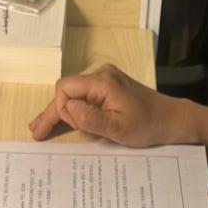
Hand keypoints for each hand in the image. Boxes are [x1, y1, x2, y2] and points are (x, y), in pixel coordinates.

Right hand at [29, 64, 190, 146]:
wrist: (171, 119)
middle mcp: (100, 75)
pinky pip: (83, 97)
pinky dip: (72, 109)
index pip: (66, 88)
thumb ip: (91, 118)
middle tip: (36, 133)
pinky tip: (60, 120)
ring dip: (60, 112)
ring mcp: (105, 80)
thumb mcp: (119, 128)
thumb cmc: (147, 125)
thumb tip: (66, 109)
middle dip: (52, 112)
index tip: (67, 127)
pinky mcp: (108, 88)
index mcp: (102, 82)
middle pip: (66, 90)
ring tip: (41, 129)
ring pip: (73, 94)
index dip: (60, 108)